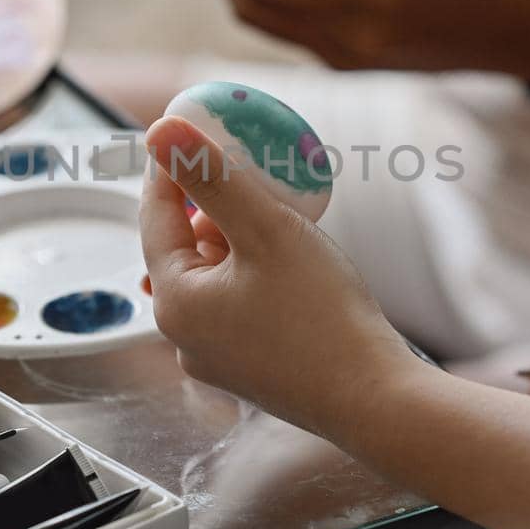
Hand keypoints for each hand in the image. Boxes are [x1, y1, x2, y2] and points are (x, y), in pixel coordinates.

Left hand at [139, 115, 423, 437]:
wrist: (374, 398)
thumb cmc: (322, 316)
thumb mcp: (267, 229)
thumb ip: (213, 177)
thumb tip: (161, 131)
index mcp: (174, 302)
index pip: (155, 217)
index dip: (171, 167)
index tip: (192, 130)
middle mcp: (183, 336)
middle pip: (183, 247)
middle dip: (210, 204)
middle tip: (246, 166)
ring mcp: (215, 357)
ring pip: (212, 275)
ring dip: (236, 238)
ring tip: (276, 212)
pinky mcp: (248, 367)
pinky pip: (236, 303)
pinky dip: (253, 271)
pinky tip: (290, 259)